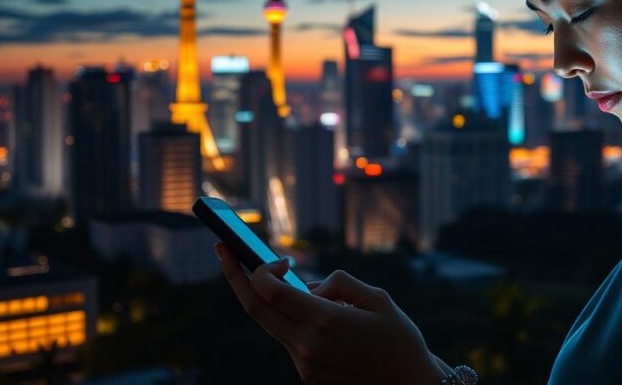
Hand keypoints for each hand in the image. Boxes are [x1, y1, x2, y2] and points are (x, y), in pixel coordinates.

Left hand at [215, 243, 447, 384]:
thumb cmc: (399, 339)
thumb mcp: (377, 298)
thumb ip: (338, 283)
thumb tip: (308, 286)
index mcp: (325, 320)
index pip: (270, 289)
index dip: (264, 268)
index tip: (282, 260)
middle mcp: (308, 344)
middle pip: (254, 308)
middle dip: (234, 275)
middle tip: (222, 249)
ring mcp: (304, 363)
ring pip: (270, 324)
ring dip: (266, 298)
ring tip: (274, 277)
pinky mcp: (307, 374)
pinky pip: (288, 338)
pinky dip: (289, 318)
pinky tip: (307, 310)